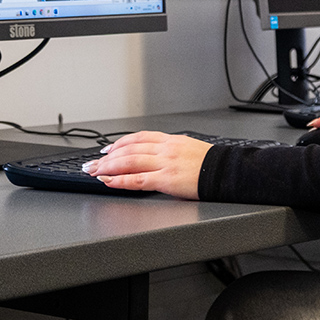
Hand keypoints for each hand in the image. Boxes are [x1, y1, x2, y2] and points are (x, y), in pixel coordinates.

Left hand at [82, 131, 210, 198]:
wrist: (226, 172)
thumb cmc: (211, 164)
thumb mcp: (190, 148)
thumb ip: (171, 150)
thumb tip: (157, 155)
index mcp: (170, 140)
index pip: (138, 138)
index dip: (119, 143)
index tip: (108, 149)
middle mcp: (165, 149)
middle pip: (129, 149)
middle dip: (107, 157)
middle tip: (92, 163)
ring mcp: (164, 163)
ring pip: (129, 162)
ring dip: (108, 167)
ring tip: (94, 172)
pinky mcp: (166, 179)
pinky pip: (137, 179)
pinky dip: (120, 180)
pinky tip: (109, 182)